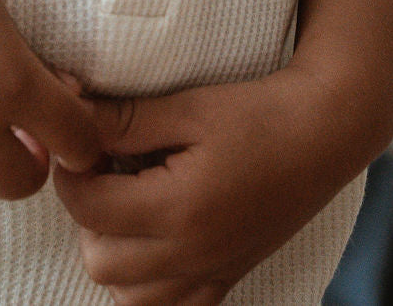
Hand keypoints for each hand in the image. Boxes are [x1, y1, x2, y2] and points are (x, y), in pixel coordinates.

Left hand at [53, 65, 369, 305]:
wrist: (323, 134)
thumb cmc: (258, 112)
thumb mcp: (188, 105)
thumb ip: (125, 118)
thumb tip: (68, 112)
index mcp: (180, 208)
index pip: (88, 207)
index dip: (72, 169)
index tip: (83, 140)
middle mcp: (192, 254)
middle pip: (98, 260)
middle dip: (88, 212)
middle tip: (107, 167)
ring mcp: (210, 274)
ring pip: (124, 294)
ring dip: (113, 251)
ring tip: (131, 201)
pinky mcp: (225, 280)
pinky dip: (147, 284)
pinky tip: (156, 238)